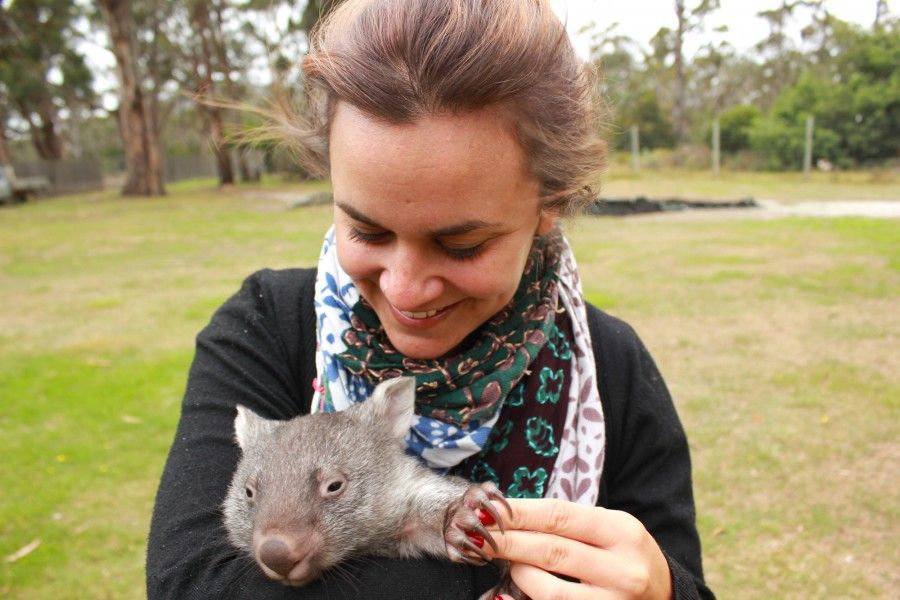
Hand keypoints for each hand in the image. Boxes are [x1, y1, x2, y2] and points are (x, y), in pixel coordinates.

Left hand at [487, 498, 671, 599]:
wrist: (665, 597)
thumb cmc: (624, 556)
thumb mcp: (609, 529)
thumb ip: (568, 523)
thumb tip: (509, 515)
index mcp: (621, 532)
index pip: (560, 516)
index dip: (520, 512)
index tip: (489, 510)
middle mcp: (621, 568)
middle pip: (551, 551)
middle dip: (508, 542)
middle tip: (477, 535)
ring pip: (550, 591)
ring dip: (518, 573)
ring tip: (505, 562)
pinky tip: (505, 597)